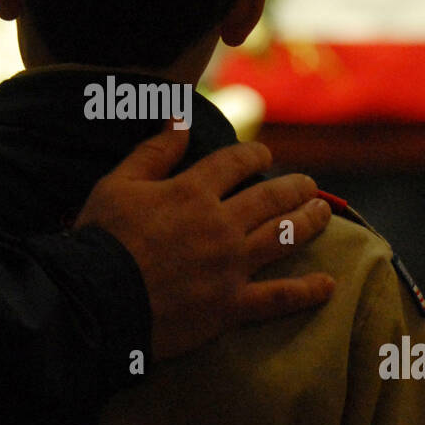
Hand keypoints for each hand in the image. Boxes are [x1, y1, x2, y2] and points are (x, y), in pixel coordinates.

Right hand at [75, 123, 334, 359]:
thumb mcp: (118, 184)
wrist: (96, 301)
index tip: (264, 155)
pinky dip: (307, 291)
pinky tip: (329, 284)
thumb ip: (153, 152)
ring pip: (283, 236)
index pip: (235, 162)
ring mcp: (231, 265)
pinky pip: (280, 296)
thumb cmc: (101, 239)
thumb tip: (178, 119)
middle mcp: (220, 224)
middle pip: (271, 197)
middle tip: (307, 184)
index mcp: (192, 191)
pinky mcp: (232, 306)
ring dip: (309, 221)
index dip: (254, 155)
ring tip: (323, 213)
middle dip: (294, 187)